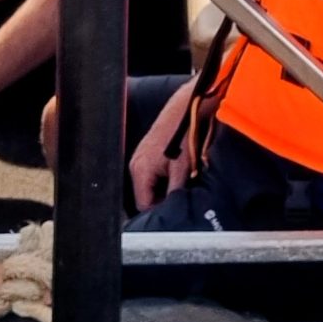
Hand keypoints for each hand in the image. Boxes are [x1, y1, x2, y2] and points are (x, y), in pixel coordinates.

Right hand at [128, 86, 196, 209]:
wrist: (187, 108)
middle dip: (162, 199)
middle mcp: (136, 164)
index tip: (174, 213)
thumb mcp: (182, 168)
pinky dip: (164, 177)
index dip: (159, 212)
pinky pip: (153, 173)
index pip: (143, 204)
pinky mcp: (148, 151)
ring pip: (150, 184)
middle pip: (145, 195)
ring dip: (164, 188)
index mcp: (140, 170)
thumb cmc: (183, 134)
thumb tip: (175, 210)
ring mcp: (141, 156)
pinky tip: (179, 172)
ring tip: (182, 184)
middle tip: (181, 199)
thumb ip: (175, 192)